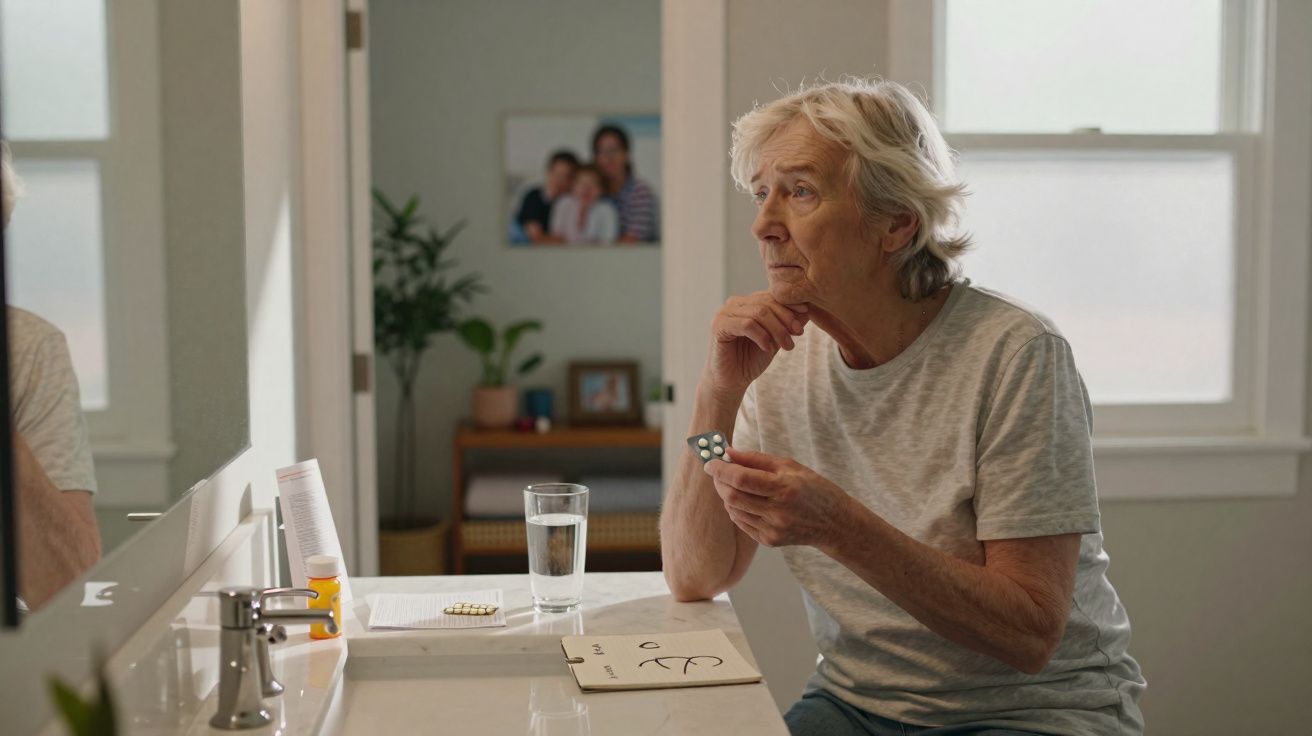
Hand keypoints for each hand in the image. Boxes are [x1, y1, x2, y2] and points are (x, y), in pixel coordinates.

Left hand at [703, 447, 857, 549]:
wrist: (834, 523)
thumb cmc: (813, 488)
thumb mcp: (789, 465)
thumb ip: (756, 459)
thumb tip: (727, 453)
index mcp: (784, 488)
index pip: (741, 478)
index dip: (720, 469)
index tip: (710, 462)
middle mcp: (778, 511)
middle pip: (732, 496)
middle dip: (719, 481)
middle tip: (718, 472)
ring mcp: (773, 529)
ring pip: (733, 510)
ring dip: (727, 495)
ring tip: (735, 485)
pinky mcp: (769, 541)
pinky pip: (741, 522)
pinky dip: (737, 509)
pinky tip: (746, 501)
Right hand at [704, 292, 808, 398]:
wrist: (732, 381)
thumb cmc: (751, 360)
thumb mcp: (776, 339)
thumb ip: (787, 324)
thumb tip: (808, 308)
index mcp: (748, 302)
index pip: (772, 295)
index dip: (790, 305)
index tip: (805, 318)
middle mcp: (735, 303)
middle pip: (767, 302)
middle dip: (786, 318)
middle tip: (798, 334)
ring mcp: (725, 313)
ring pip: (759, 313)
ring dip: (777, 330)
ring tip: (786, 346)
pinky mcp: (719, 326)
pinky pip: (747, 324)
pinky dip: (762, 336)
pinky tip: (768, 348)